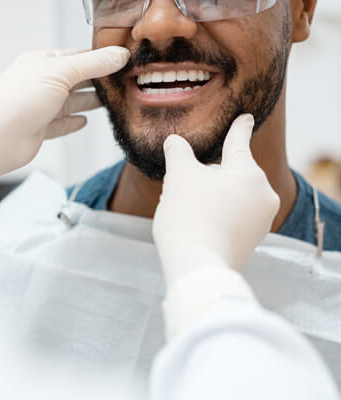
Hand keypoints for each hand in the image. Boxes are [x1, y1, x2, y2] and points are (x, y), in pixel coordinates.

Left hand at [0, 47, 129, 176]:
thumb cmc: (19, 100)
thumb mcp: (61, 73)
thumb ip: (93, 65)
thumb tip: (119, 55)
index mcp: (42, 63)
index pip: (77, 57)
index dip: (98, 59)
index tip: (118, 62)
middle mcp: (41, 84)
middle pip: (75, 80)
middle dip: (96, 81)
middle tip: (117, 82)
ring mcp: (41, 107)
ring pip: (71, 102)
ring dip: (88, 102)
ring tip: (107, 100)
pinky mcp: (41, 128)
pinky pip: (62, 124)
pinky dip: (73, 122)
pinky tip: (83, 121)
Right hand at [153, 114, 279, 286]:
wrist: (197, 265)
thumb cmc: (189, 215)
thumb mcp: (179, 176)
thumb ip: (178, 152)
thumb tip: (173, 141)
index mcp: (249, 173)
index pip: (239, 142)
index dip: (239, 128)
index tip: (247, 117)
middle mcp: (263, 195)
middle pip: (231, 174)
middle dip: (210, 176)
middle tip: (186, 191)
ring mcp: (261, 221)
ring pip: (232, 196)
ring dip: (212, 197)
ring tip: (191, 211)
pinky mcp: (253, 240)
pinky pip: (235, 217)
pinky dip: (218, 215)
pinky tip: (201, 225)